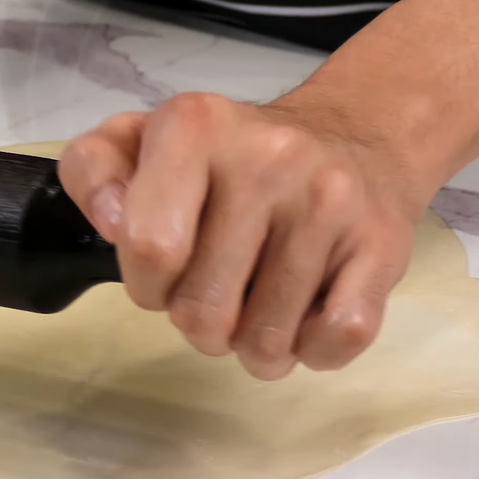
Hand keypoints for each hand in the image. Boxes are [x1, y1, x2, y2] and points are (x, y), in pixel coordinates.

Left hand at [58, 92, 434, 379]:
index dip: (147, 286)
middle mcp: (268, 158)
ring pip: (266, 341)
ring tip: (262, 307)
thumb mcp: (151, 139)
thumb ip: (96, 169)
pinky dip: (313, 351)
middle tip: (220, 295)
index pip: (148, 247)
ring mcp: (330, 205)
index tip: (166, 274)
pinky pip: (334, 341)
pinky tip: (308, 318)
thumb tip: (109, 221)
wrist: (362, 134)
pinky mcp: (382, 248)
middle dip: (201, 324)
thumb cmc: (240, 157)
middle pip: (201, 311)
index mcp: (197, 128)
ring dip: (255, 346)